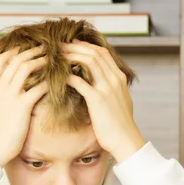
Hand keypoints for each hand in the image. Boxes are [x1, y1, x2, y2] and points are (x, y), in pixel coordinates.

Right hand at [0, 45, 47, 166]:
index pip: (1, 60)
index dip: (15, 51)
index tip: (25, 48)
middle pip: (16, 60)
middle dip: (31, 51)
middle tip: (44, 48)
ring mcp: (10, 95)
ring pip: (26, 68)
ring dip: (40, 61)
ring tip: (51, 60)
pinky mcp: (22, 105)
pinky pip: (38, 88)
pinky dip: (48, 82)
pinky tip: (56, 81)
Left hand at [63, 39, 144, 162]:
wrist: (125, 140)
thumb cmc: (120, 125)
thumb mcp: (120, 101)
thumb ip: (112, 89)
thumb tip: (100, 83)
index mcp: (119, 78)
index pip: (103, 53)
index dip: (86, 46)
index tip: (72, 44)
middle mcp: (115, 79)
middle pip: (94, 53)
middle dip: (75, 46)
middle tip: (60, 46)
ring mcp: (107, 88)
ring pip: (89, 61)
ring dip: (71, 56)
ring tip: (58, 56)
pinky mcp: (97, 100)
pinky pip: (80, 81)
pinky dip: (68, 76)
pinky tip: (58, 77)